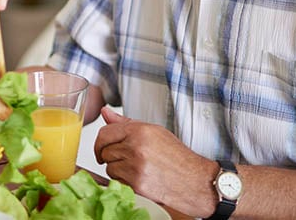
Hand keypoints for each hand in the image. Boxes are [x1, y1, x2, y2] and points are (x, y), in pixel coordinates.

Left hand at [95, 107, 218, 216]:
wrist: (195, 181)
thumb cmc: (177, 157)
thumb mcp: (154, 132)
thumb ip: (125, 123)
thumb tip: (105, 112)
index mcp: (140, 131)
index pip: (105, 133)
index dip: (100, 142)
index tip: (102, 148)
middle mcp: (136, 147)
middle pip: (105, 151)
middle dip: (112, 157)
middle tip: (128, 160)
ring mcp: (135, 166)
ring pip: (109, 168)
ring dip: (118, 170)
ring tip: (137, 169)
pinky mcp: (136, 184)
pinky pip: (117, 181)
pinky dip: (123, 182)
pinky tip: (139, 179)